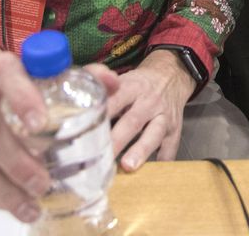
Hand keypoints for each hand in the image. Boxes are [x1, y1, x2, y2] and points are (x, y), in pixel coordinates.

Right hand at [0, 46, 99, 223]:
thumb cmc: (25, 87)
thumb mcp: (51, 77)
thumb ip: (83, 78)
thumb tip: (112, 85)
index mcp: (0, 68)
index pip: (8, 76)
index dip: (23, 99)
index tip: (41, 125)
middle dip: (16, 163)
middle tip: (43, 185)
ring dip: (2, 189)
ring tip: (30, 206)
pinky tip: (7, 203)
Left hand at [90, 49, 196, 170]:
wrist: (172, 75)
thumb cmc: (138, 83)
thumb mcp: (122, 79)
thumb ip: (102, 90)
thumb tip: (73, 106)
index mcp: (132, 87)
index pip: (115, 99)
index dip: (102, 113)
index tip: (87, 128)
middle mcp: (149, 102)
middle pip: (132, 121)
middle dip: (118, 139)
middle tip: (102, 156)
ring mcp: (164, 116)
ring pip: (154, 133)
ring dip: (141, 150)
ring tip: (128, 166)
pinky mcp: (175, 129)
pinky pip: (171, 147)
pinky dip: (164, 161)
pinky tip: (153, 173)